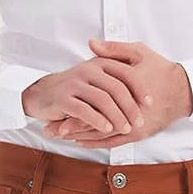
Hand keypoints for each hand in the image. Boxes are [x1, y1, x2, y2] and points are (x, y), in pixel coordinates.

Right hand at [22, 57, 148, 134]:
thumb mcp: (96, 78)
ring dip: (116, 116)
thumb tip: (143, 82)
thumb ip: (116, 78)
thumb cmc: (75, 89)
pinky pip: (84, 110)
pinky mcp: (63, 98)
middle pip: (116, 88)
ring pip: (102, 100)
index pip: (125, 73)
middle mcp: (88, 70)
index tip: (150, 103)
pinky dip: (97, 120)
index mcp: (100, 64)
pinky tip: (107, 129)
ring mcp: (75, 84)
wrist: (42, 94)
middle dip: (130, 107)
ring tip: (126, 129)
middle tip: (139, 122)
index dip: (140, 88)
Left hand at [42, 39, 192, 147]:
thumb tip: (91, 46)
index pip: (91, 102)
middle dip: (68, 126)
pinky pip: (111, 142)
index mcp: (122, 92)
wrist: (183, 91)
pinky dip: (95, 143)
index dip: (71, 107)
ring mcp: (130, 126)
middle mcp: (124, 112)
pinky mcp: (136, 134)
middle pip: (90, 121)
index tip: (55, 108)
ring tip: (60, 137)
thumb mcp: (138, 53)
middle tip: (50, 130)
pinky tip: (81, 142)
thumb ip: (113, 51)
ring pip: (99, 134)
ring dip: (78, 136)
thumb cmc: (161, 70)